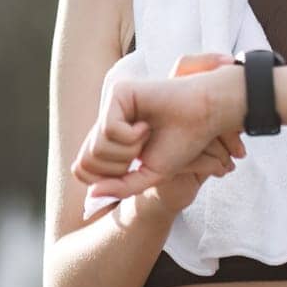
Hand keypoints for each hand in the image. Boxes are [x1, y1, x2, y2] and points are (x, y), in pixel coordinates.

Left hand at [72, 52, 246, 199]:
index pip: (82, 170)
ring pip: (97, 147)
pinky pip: (109, 129)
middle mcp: (105, 122)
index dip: (106, 179)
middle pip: (85, 162)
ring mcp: (109, 106)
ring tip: (146, 135)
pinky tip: (146, 125)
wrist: (204, 118)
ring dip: (128, 151)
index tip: (134, 167)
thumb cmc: (181, 144)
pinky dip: (131, 136)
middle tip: (142, 151)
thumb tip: (92, 194)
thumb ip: (121, 188)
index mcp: (109, 141)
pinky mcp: (117, 92)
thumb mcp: (149, 175)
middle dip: (118, 166)